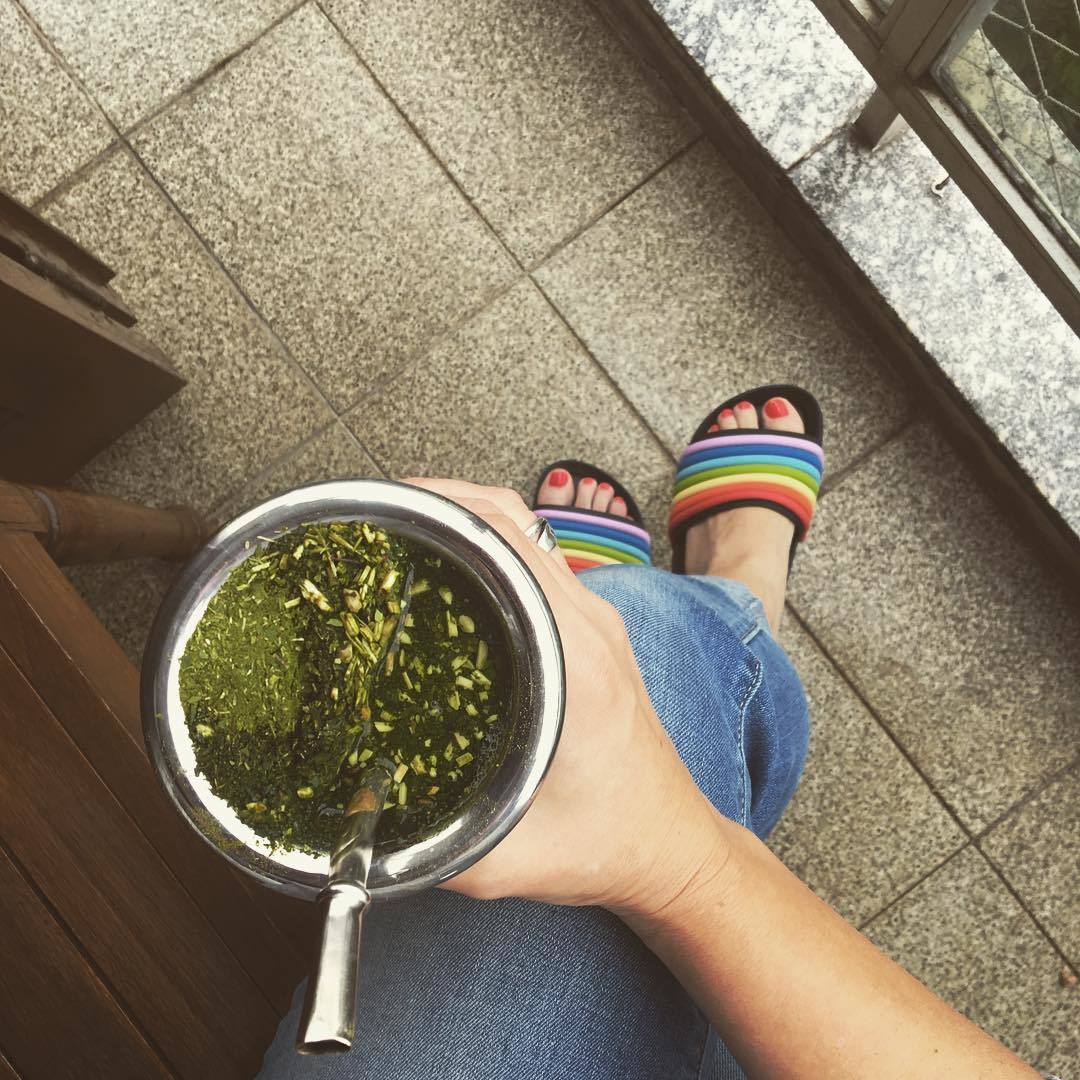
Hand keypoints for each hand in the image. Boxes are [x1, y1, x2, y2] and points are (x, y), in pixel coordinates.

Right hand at [402, 479, 726, 914]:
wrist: (670, 843)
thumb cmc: (608, 843)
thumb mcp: (510, 861)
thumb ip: (433, 852)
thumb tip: (357, 830)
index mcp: (575, 663)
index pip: (509, 544)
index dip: (444, 509)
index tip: (387, 508)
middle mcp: (591, 627)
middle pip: (513, 521)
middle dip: (440, 502)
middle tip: (378, 516)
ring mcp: (598, 622)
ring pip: (527, 533)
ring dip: (467, 519)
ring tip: (405, 532)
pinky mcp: (596, 630)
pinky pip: (539, 560)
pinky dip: (492, 545)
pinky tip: (452, 570)